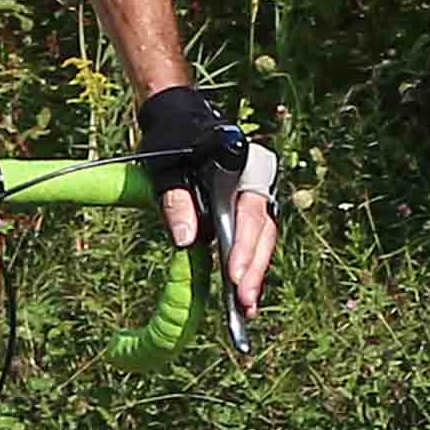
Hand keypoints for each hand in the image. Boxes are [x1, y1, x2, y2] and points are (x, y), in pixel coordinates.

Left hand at [138, 83, 283, 313]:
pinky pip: (255, 239)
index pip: (249, 211)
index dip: (244, 246)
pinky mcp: (249, 209)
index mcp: (242, 164)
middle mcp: (258, 180)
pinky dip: (248, 265)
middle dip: (253, 269)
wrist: (179, 120)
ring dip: (255, 273)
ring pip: (263, 238)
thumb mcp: (165, 169)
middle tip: (243, 305)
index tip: (234, 276)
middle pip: (263, 230)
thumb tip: (185, 240)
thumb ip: (176, 202)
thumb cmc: (171, 142)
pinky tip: (242, 296)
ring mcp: (257, 194)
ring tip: (245, 310)